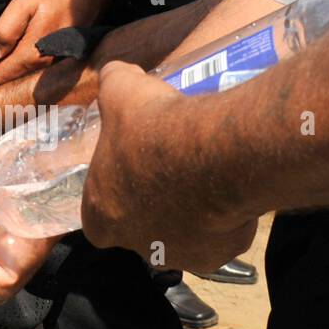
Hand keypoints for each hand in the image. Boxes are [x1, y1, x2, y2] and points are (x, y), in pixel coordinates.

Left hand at [0, 0, 113, 87]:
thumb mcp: (24, 5)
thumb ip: (7, 30)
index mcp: (32, 53)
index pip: (2, 74)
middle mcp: (45, 63)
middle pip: (13, 76)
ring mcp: (55, 61)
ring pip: (24, 71)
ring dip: (7, 72)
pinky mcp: (61, 55)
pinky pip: (35, 65)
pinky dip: (21, 65)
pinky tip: (11, 60)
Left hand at [80, 61, 258, 271]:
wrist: (212, 153)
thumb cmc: (152, 126)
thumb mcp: (121, 88)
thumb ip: (112, 80)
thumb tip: (114, 72)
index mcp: (100, 215)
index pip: (98, 212)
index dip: (114, 189)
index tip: (133, 166)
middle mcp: (135, 244)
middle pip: (142, 227)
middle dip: (156, 203)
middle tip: (173, 169)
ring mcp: (178, 255)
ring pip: (183, 236)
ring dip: (191, 213)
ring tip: (205, 175)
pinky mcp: (218, 257)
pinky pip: (220, 237)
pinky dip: (225, 218)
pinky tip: (229, 188)